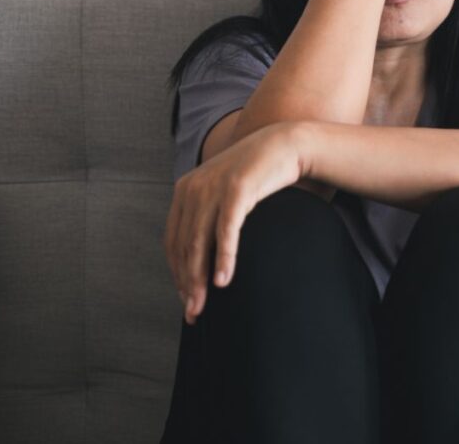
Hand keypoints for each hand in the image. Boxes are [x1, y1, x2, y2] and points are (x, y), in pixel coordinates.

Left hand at [164, 121, 304, 325]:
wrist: (285, 145)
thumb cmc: (258, 176)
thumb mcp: (226, 195)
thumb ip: (210, 217)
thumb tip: (205, 257)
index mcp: (185, 191)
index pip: (173, 241)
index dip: (177, 273)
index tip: (186, 299)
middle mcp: (193, 188)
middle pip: (183, 245)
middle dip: (187, 283)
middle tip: (193, 313)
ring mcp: (213, 186)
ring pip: (199, 242)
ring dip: (200, 278)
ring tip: (204, 304)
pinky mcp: (236, 188)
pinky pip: (226, 230)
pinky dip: (224, 257)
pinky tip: (224, 279)